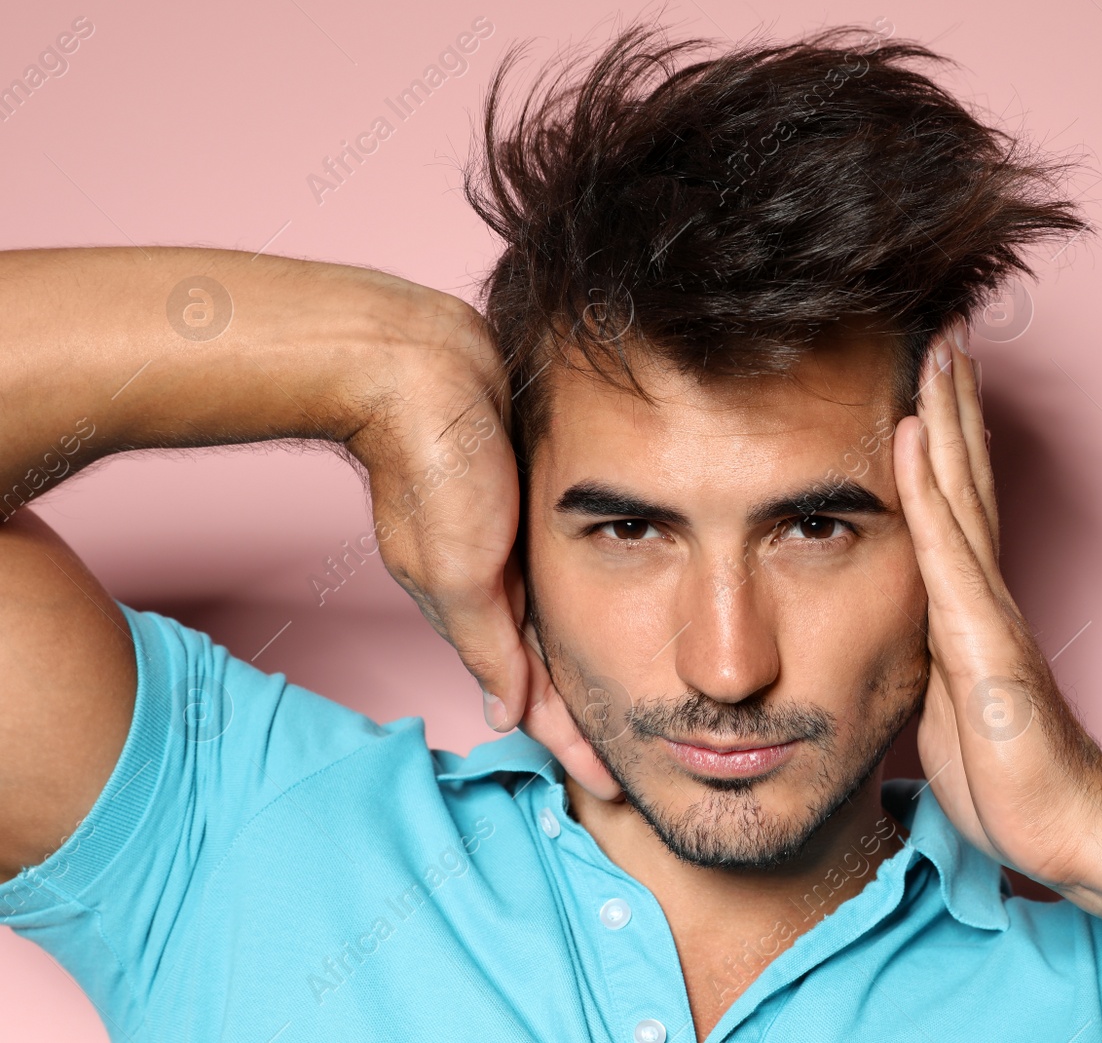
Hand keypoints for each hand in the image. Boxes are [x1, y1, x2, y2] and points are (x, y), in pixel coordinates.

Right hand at [340, 273, 619, 798]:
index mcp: (478, 606)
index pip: (532, 692)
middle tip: (634, 757)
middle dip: (585, 714)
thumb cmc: (433, 466)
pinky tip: (615, 607)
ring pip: (561, 620)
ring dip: (589, 663)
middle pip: (552, 663)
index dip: (570, 738)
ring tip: (638, 699)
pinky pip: (565, 568)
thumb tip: (506, 713)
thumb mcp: (460, 571)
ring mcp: (511, 540)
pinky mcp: (527, 499)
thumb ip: (487, 641)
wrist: (415, 369)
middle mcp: (497, 578)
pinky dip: (586, 602)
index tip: (607, 782)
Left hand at [893, 318, 1101, 889]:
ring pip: (961, 493)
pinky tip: (915, 431)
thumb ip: (930, 659)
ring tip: (936, 351)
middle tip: (943, 335)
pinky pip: (946, 548)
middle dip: (954, 404)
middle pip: (967, 479)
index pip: (958, 506)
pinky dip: (928, 486)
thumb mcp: (949, 706)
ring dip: (946, 417)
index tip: (934, 384)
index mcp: (973, 607)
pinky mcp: (983, 638)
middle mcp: (985, 593)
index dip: (948, 443)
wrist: (1061, 828)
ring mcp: (988, 609)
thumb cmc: (1009, 776)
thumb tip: (904, 645)